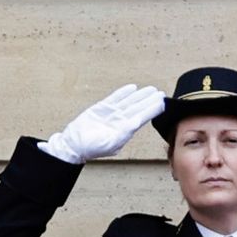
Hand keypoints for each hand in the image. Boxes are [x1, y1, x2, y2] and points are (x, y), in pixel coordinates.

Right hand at [42, 84, 167, 165]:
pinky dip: (123, 92)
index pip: (142, 117)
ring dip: (139, 95)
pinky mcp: (101, 108)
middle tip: (161, 93)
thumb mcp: (110, 143)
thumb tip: (135, 125)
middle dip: (149, 100)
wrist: (73, 144)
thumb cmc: (91, 148)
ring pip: (128, 102)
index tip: (163, 103)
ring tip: (151, 89)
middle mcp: (120, 121)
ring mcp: (111, 114)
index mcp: (125, 131)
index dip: (152, 109)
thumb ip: (123, 134)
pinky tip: (132, 88)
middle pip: (137, 108)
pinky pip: (114, 98)